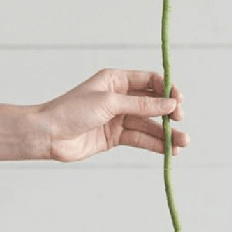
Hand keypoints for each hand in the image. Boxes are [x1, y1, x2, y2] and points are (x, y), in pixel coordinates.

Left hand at [39, 68, 188, 162]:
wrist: (48, 135)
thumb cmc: (73, 110)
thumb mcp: (109, 103)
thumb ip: (141, 105)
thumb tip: (170, 104)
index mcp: (116, 80)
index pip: (149, 81)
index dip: (167, 90)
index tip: (179, 101)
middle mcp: (119, 97)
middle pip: (152, 103)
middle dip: (169, 113)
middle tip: (180, 121)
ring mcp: (118, 118)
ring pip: (148, 124)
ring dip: (166, 133)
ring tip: (183, 143)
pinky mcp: (115, 137)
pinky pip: (140, 139)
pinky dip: (155, 144)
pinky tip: (169, 151)